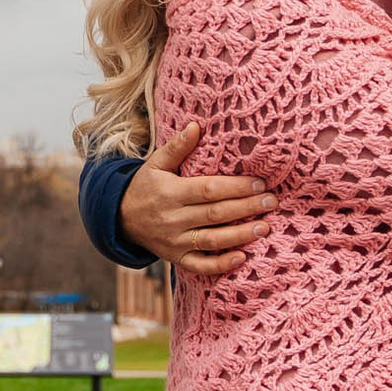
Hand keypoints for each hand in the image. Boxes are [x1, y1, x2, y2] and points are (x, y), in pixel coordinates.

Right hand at [120, 122, 275, 276]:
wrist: (120, 219)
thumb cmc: (145, 187)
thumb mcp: (155, 164)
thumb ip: (177, 147)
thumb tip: (196, 125)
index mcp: (170, 193)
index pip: (208, 190)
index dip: (235, 187)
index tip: (259, 183)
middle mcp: (173, 219)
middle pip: (215, 214)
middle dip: (245, 208)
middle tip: (271, 202)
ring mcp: (175, 241)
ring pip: (212, 240)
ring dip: (240, 235)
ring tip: (265, 227)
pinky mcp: (176, 258)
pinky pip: (200, 265)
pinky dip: (221, 265)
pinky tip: (242, 258)